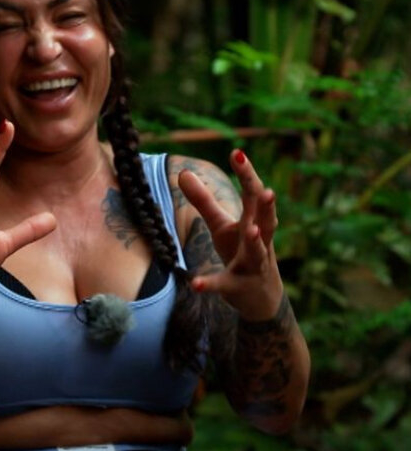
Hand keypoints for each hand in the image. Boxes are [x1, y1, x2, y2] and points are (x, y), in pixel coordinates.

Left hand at [177, 149, 282, 319]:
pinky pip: (224, 285)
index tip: (237, 152)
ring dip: (256, 241)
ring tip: (252, 229)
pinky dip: (211, 284)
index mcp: (253, 221)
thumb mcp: (221, 226)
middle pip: (264, 220)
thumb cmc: (240, 252)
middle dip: (265, 206)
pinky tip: (196, 283)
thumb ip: (203, 200)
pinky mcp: (238, 286)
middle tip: (268, 190)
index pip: (253, 195)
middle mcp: (259, 241)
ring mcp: (252, 265)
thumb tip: (183, 171)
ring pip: (257, 252)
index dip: (247, 175)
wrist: (261, 298)